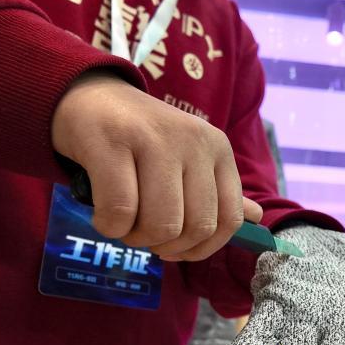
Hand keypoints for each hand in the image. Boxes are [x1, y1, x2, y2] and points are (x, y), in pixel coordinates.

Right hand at [52, 70, 261, 260]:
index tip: (176, 248)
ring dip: (136, 238)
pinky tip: (102, 215)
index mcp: (218, 148)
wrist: (88, 97)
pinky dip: (109, 227)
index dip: (201, 248)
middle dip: (165, 246)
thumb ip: (217, 191)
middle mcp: (194, 141)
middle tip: (143, 233)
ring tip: (123, 223)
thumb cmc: (140, 139)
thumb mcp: (187, 160)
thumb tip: (257, 218)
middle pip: (195, 227)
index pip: (229, 219)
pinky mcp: (112, 142)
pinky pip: (120, 211)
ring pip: (161, 224)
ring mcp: (154, 138)